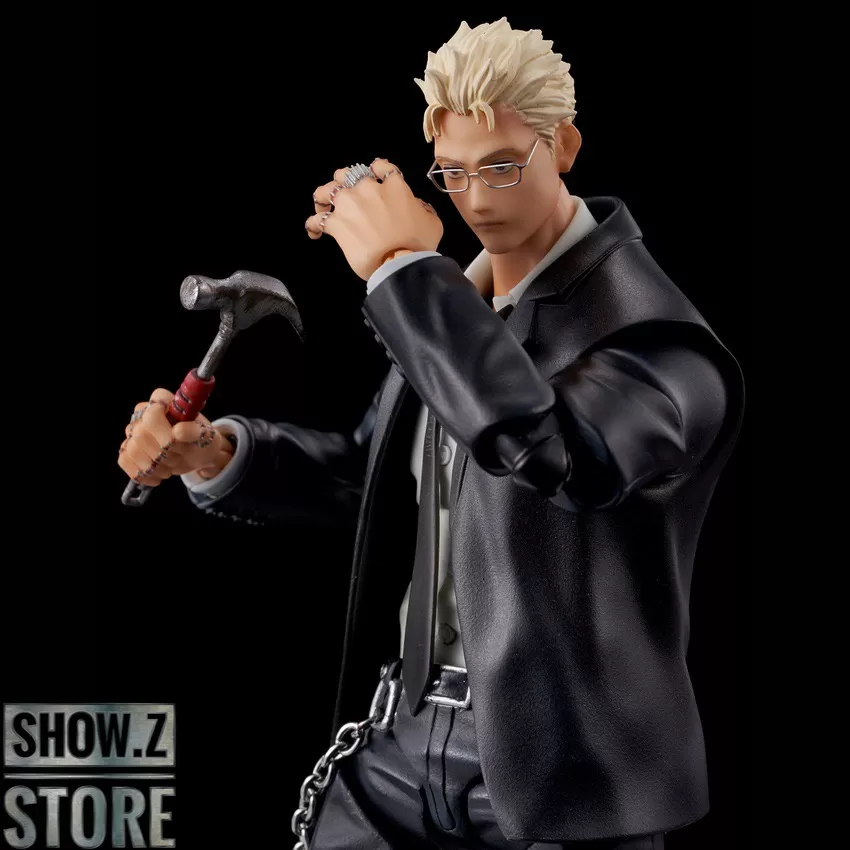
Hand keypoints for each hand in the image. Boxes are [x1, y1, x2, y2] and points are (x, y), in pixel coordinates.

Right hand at [117, 388, 234, 485]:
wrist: (197, 454)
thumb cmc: (201, 440)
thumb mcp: (204, 435)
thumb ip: (193, 430)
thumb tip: (176, 432)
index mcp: (163, 401)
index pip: (152, 413)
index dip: (164, 433)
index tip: (178, 441)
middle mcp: (144, 412)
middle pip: (141, 434)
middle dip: (163, 453)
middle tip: (178, 457)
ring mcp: (134, 430)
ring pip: (132, 449)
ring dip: (153, 466)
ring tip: (169, 468)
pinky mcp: (129, 447)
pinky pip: (124, 460)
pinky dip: (141, 473)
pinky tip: (157, 478)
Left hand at [305, 158, 443, 280]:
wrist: (400, 263)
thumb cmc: (419, 244)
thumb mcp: (432, 222)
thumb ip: (422, 208)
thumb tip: (416, 206)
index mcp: (393, 185)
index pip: (380, 166)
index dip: (375, 169)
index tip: (373, 175)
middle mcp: (368, 189)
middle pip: (347, 174)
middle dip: (345, 182)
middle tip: (345, 195)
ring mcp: (349, 205)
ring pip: (326, 190)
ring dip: (323, 198)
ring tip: (322, 207)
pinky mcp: (336, 224)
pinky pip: (317, 220)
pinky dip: (313, 225)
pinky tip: (315, 232)